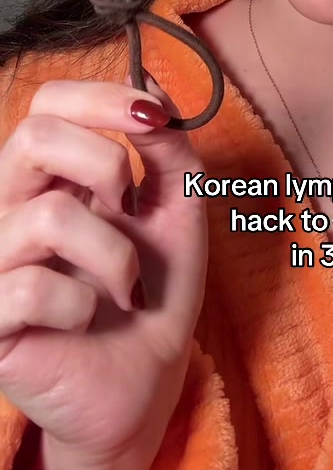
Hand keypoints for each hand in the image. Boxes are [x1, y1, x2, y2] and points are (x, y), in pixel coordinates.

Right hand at [0, 70, 207, 467]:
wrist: (147, 385)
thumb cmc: (156, 293)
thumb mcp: (180, 211)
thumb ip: (167, 150)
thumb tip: (149, 84)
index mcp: (56, 177)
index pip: (49, 104)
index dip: (100, 97)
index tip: (152, 116)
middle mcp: (16, 208)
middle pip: (32, 136)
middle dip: (103, 163)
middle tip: (131, 204)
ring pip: (47, 218)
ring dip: (112, 252)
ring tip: (127, 284)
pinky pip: (31, 289)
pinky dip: (82, 305)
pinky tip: (88, 322)